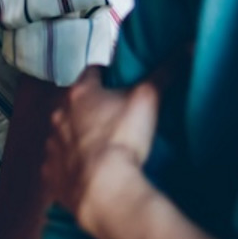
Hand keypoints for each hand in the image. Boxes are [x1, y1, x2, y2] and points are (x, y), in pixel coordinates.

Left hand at [44, 67, 160, 238]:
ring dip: (76, 137)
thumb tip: (187, 47)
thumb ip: (165, 72)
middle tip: (112, 116)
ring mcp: (52, 146)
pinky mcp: (50, 175)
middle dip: (89, 108)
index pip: (92, 71)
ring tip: (100, 148)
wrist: (104, 191)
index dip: (106, 74)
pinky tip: (87, 173)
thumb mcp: (148, 100)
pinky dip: (69, 167)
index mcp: (80, 93)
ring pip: (62, 135)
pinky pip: (57, 166)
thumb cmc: (123, 140)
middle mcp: (58, 116)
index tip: (118, 81)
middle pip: (73, 104)